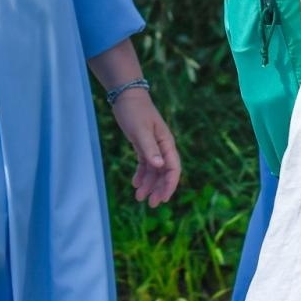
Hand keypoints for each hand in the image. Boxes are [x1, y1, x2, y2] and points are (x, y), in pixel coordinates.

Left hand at [110, 89, 179, 206]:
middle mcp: (162, 146)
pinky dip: (141, 174)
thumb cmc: (135, 111)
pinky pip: (145, 164)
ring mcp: (153, 146)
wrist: (126, 96)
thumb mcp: (140, 130)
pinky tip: (135, 183)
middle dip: (159, 188)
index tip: (163, 199)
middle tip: (151, 204)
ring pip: (154, 170)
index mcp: (166, 142)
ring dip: (149, 184)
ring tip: (139, 197)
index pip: (173, 168)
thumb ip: (150, 148)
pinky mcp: (143, 145)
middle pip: (165, 172)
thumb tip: (160, 166)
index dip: (170, 185)